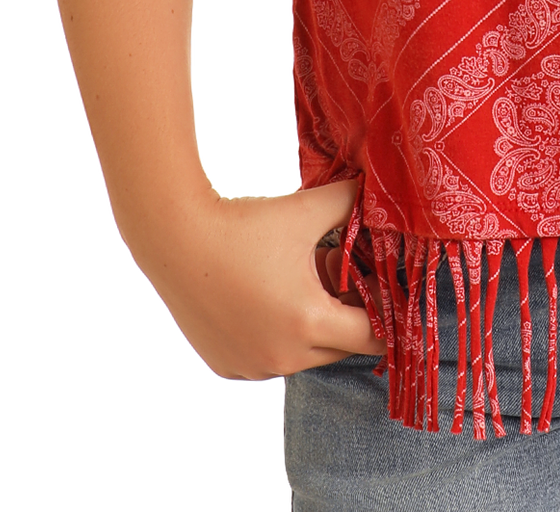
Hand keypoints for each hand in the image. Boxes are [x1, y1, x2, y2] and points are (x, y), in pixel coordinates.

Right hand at [143, 178, 385, 381]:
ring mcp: (253, 367)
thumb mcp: (306, 210)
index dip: (384, 312)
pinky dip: (279, 336)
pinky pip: (271, 358)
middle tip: (337, 273)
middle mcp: (283, 357)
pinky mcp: (228, 366)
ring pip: (305, 355)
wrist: (176, 239)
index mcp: (309, 323)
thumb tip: (377, 192)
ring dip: (312, 326)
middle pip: (339, 347)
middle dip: (346, 314)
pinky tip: (268, 298)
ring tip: (300, 281)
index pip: (371, 337)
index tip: (381, 288)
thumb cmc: (244, 226)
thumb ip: (350, 202)